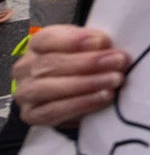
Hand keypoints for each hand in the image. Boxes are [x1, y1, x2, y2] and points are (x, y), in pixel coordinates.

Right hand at [13, 25, 129, 126]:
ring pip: (49, 88)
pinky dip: (81, 104)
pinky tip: (103, 98)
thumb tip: (104, 44)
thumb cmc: (82, 66)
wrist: (74, 96)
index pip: (47, 39)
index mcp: (37, 45)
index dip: (73, 40)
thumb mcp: (88, 48)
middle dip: (89, 63)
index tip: (102, 41)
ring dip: (87, 84)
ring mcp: (25, 93)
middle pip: (51, 63)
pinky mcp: (31, 115)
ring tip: (114, 80)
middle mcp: (25, 68)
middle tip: (118, 61)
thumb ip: (95, 43)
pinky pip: (53, 111)